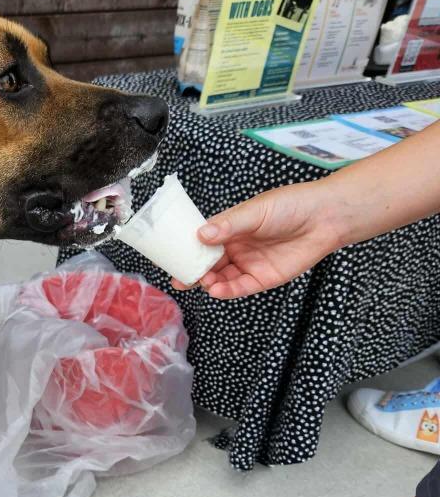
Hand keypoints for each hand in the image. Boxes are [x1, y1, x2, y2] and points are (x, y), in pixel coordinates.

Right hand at [172, 181, 346, 298]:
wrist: (325, 218)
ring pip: (221, 278)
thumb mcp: (255, 211)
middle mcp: (237, 247)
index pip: (202, 241)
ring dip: (209, 282)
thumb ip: (228, 225)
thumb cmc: (291, 206)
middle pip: (208, 263)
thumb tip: (201, 234)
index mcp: (231, 228)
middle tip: (179, 279)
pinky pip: (240, 287)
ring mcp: (248, 264)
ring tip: (202, 282)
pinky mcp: (263, 278)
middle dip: (193, 272)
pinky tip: (217, 289)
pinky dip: (227, 290)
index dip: (187, 249)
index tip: (170, 256)